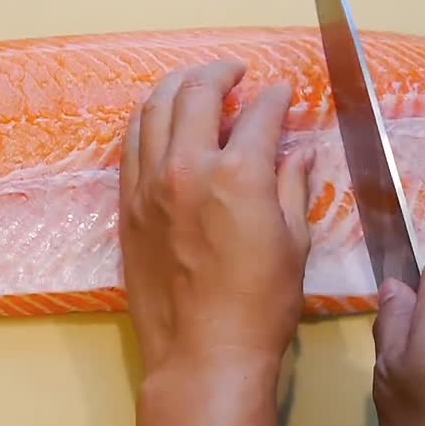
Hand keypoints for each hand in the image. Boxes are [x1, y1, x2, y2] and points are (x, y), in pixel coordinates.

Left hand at [121, 60, 311, 425]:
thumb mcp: (293, 242)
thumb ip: (291, 186)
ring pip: (154, 110)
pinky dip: (149, 120)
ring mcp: (149, 185)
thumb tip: (297, 152)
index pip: (260, 115)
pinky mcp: (128, 205)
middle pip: (197, 94)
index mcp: (237, 174)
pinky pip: (132, 144)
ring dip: (177, 87)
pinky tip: (163, 120)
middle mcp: (186, 168)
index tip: (282, 93)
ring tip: (196, 84)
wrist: (202, 354)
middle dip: (220, 72)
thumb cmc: (259, 306)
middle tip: (236, 71)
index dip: (276, 98)